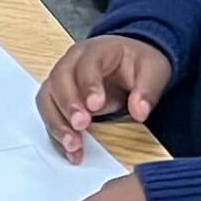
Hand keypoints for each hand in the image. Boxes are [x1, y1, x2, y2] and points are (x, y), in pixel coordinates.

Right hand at [34, 34, 173, 161]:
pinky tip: (72, 150)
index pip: (86, 64)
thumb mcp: (153, 70)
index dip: (88, 85)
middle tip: (80, 126)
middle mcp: (72, 62)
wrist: (128, 61)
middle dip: (68, 105)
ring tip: (73, 145)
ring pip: (48, 99)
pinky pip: (50, 114)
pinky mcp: (57, 98)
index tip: (95, 105)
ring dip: (57, 123)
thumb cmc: (137, 63)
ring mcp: (61, 80)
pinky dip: (58, 134)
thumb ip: (147, 90)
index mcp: (96, 50)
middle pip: (59, 80)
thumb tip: (139, 111)